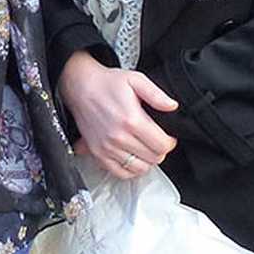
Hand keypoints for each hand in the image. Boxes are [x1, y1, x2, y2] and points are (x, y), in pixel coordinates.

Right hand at [60, 50, 177, 180]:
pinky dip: (131, 170)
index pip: (162, 145)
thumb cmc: (107, 83)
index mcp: (132, 120)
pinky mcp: (98, 154)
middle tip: (157, 141)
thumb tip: (172, 106)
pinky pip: (120, 173)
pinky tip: (133, 159)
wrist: (81, 87)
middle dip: (160, 150)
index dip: (170, 142)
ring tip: (146, 149)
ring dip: (147, 161)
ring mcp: (107, 148)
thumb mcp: (136, 80)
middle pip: (153, 158)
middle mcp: (119, 137)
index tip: (168, 137)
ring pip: (139, 168)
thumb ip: (157, 95)